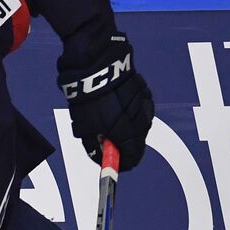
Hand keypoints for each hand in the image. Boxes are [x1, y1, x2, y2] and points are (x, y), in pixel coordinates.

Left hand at [57, 33, 153, 172]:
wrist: (97, 64)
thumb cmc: (88, 99)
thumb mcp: (84, 128)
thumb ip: (94, 147)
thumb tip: (101, 158)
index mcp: (127, 134)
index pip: (132, 159)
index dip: (122, 164)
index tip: (114, 164)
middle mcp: (141, 121)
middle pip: (137, 143)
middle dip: (123, 146)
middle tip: (106, 141)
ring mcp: (145, 105)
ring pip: (140, 126)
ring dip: (127, 128)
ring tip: (109, 118)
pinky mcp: (145, 91)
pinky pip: (140, 109)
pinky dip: (130, 112)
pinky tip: (117, 105)